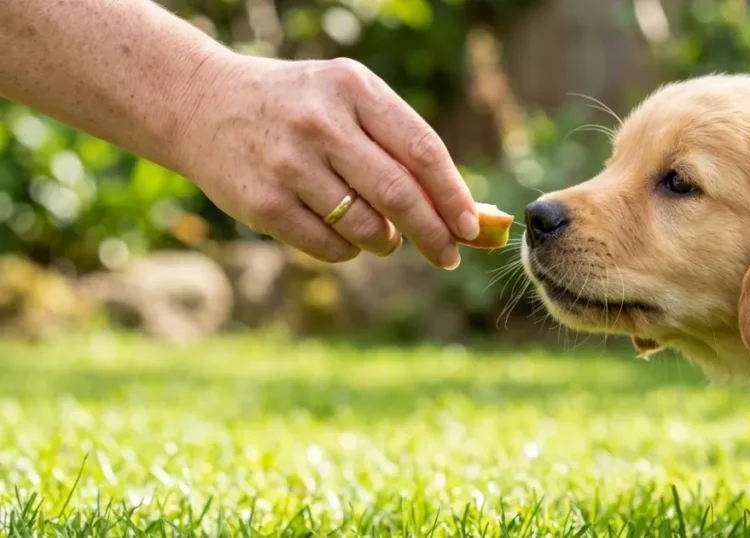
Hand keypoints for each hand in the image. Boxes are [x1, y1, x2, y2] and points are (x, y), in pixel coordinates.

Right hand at [173, 53, 479, 268]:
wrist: (202, 103)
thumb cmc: (297, 105)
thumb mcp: (347, 99)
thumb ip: (398, 142)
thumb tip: (456, 207)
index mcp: (353, 89)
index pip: (422, 149)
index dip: (453, 195)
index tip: (471, 226)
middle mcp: (322, 123)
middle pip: (399, 194)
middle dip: (433, 233)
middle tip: (447, 254)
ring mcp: (289, 165)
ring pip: (366, 228)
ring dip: (386, 242)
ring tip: (384, 237)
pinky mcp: (263, 203)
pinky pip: (329, 246)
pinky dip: (348, 250)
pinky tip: (343, 235)